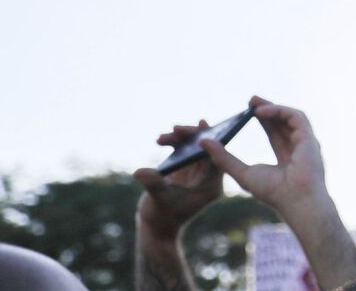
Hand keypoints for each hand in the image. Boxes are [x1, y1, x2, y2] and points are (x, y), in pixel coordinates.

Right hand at [133, 120, 225, 238]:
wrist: (156, 228)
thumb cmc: (161, 218)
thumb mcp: (158, 199)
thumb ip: (153, 184)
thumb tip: (140, 173)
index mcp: (211, 186)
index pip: (215, 159)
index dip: (210, 142)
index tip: (203, 127)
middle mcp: (208, 178)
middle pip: (207, 149)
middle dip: (192, 136)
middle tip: (176, 128)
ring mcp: (197, 173)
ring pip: (194, 148)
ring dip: (180, 139)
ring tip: (161, 138)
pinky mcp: (185, 170)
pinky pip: (184, 151)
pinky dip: (174, 144)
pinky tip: (162, 139)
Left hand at [200, 97, 329, 221]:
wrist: (295, 201)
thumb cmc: (273, 192)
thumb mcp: (242, 173)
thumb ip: (224, 158)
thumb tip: (203, 142)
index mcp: (287, 157)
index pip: (275, 133)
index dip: (264, 120)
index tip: (248, 110)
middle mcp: (299, 148)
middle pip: (283, 121)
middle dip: (267, 108)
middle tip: (250, 100)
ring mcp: (306, 142)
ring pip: (291, 116)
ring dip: (273, 106)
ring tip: (254, 103)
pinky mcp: (309, 138)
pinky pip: (295, 117)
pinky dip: (279, 111)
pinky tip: (261, 112)